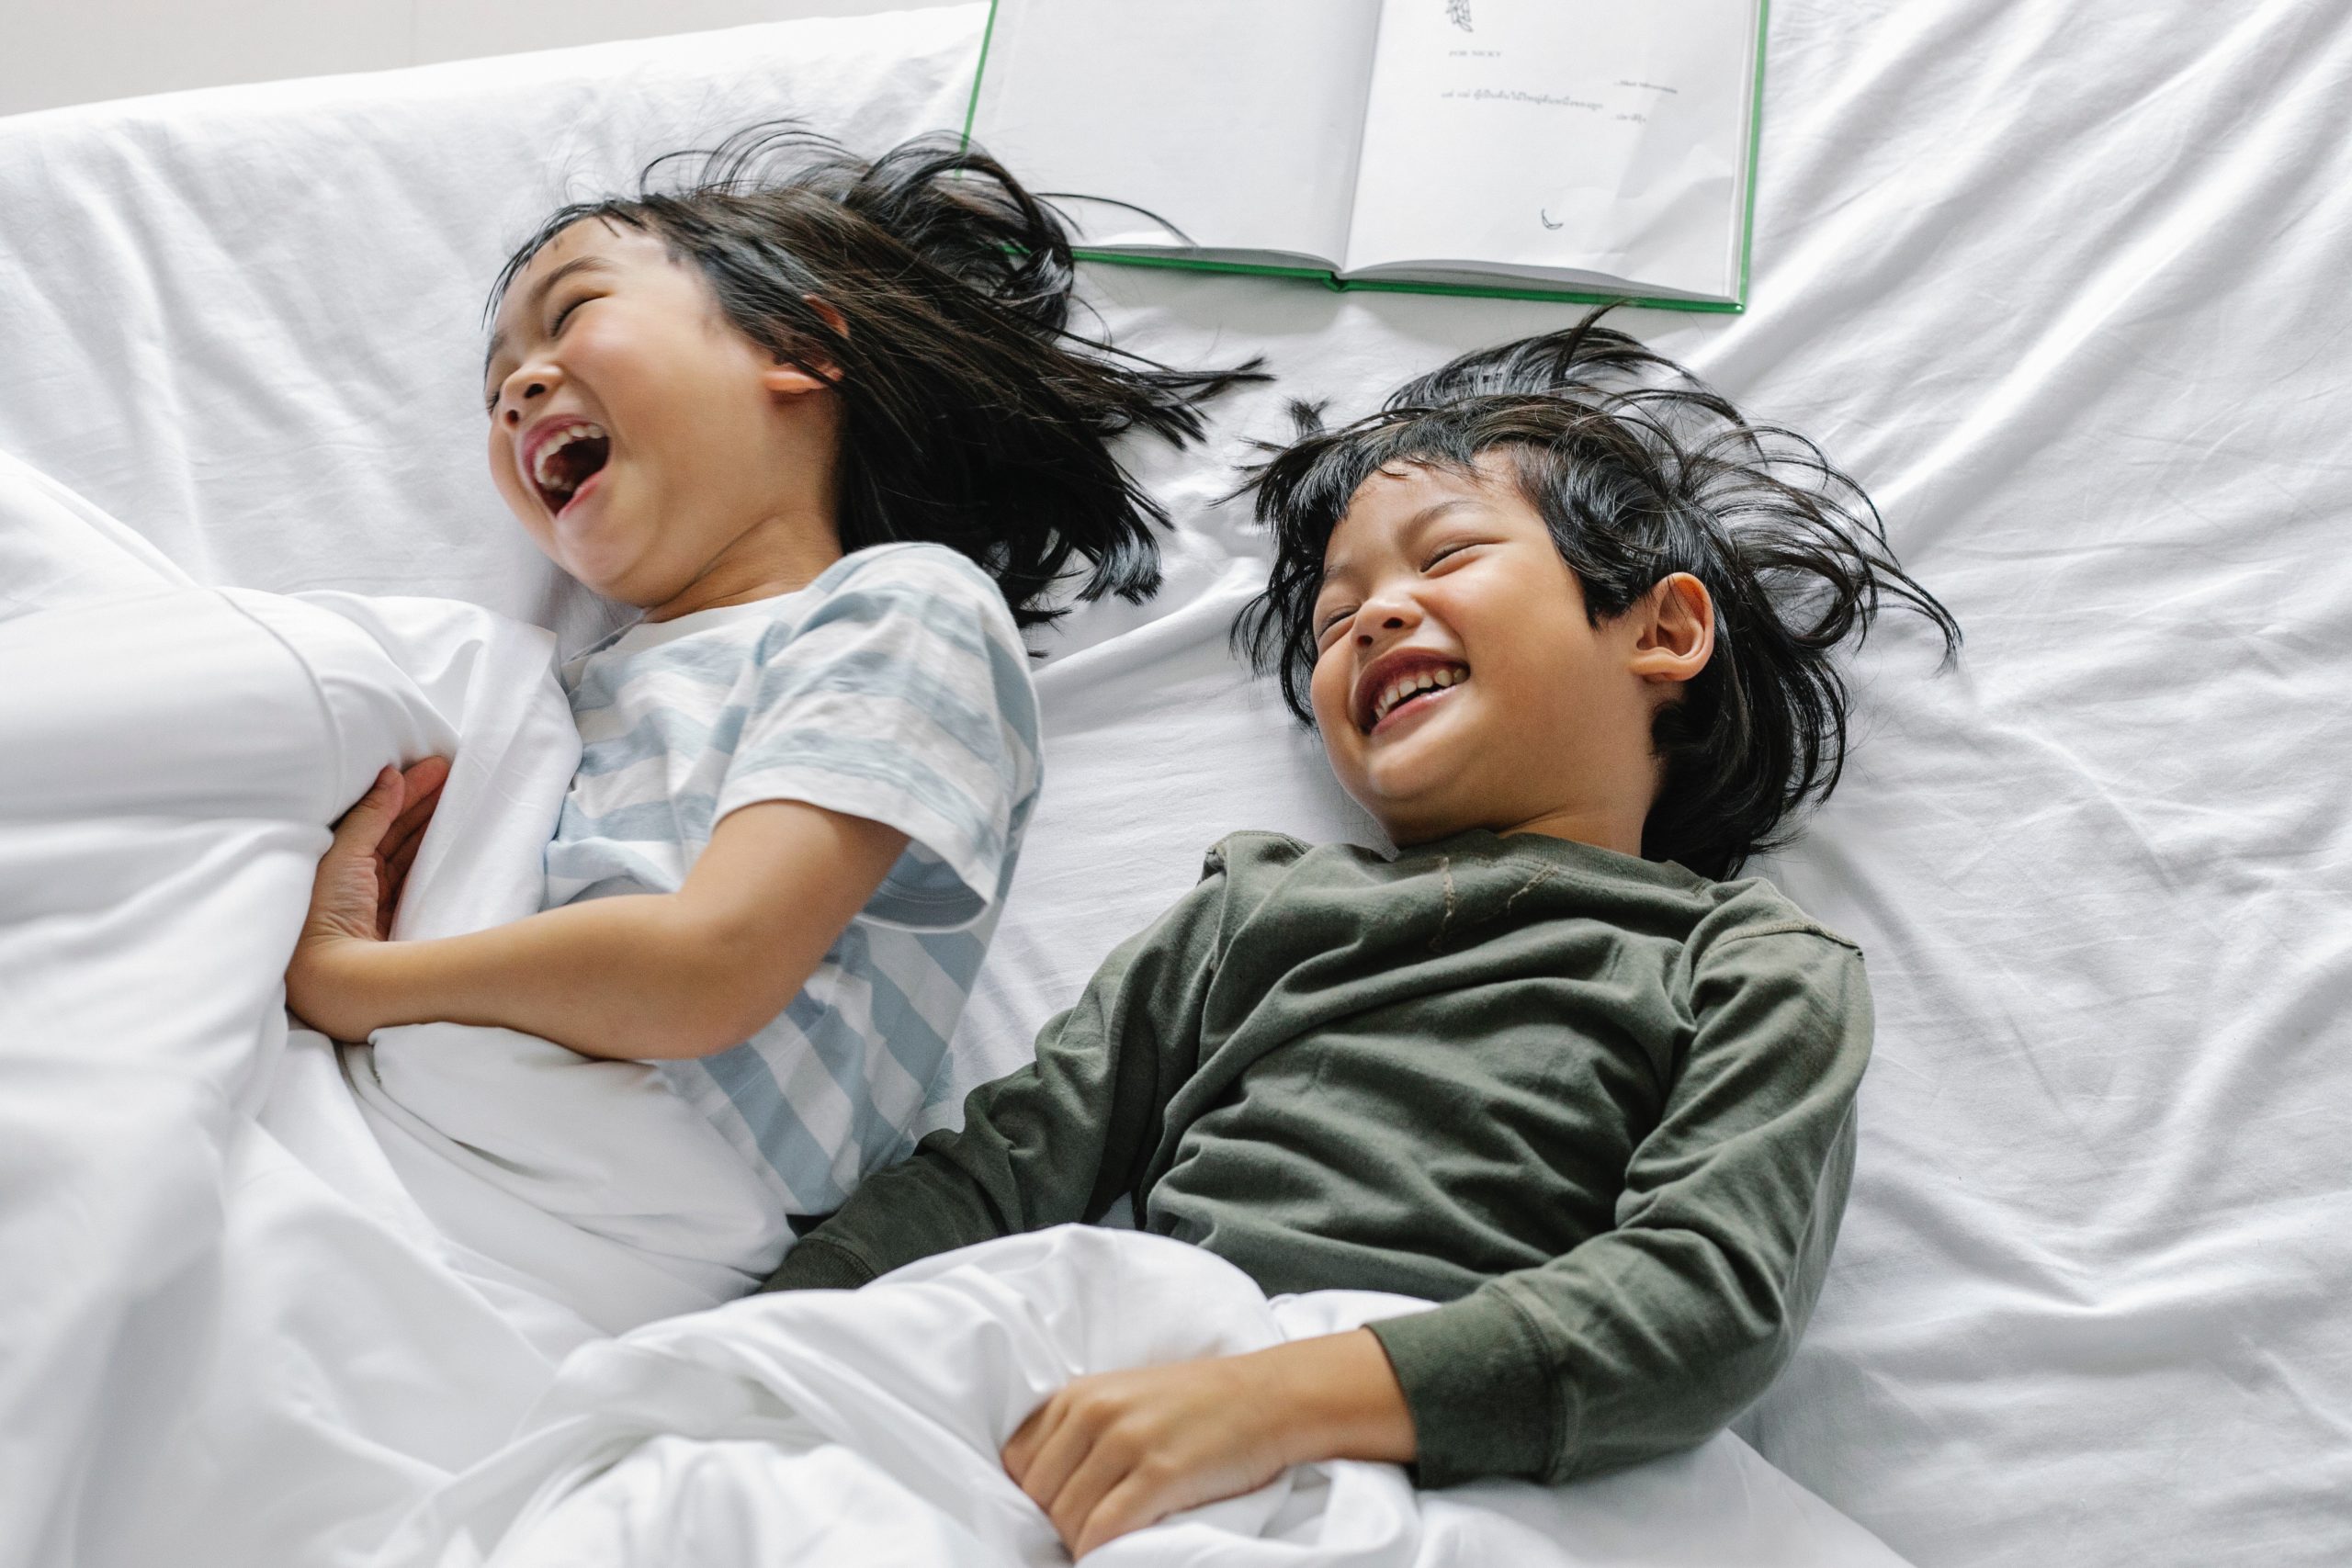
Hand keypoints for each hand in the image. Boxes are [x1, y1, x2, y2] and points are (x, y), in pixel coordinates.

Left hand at [284, 758, 449, 1037]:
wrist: (334, 978)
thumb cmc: (324, 915)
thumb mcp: (343, 856)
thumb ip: (369, 815)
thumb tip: (389, 776)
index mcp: (334, 864)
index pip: (375, 817)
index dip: (403, 791)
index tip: (433, 768)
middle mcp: (355, 882)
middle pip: (394, 831)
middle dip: (422, 801)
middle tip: (453, 773)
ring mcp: (380, 902)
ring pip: (410, 852)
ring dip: (432, 822)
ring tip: (460, 794)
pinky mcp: (402, 920)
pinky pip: (422, 877)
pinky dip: (437, 855)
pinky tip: (454, 838)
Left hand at [1000, 1330, 1415, 1558]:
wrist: (1271, 1396)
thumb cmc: (1201, 1403)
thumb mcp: (1126, 1395)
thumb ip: (1081, 1428)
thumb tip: (1043, 1487)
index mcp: (1081, 1393)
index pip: (1018, 1460)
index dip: (1034, 1494)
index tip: (1060, 1507)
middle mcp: (1096, 1412)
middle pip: (1039, 1493)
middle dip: (1055, 1522)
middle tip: (1086, 1531)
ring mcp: (1128, 1441)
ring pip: (1067, 1516)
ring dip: (1080, 1541)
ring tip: (1104, 1541)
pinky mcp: (1161, 1474)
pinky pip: (1103, 1529)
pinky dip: (1099, 1551)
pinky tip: (1113, 1551)